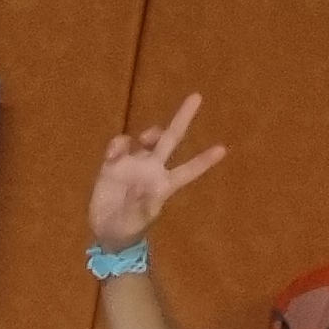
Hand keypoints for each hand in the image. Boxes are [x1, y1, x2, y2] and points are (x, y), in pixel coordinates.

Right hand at [86, 94, 224, 249]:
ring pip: (147, 138)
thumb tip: (144, 188)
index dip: (203, 161)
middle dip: (183, 118)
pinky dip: (118, 145)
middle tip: (197, 96)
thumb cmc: (128, 230)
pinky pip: (119, 145)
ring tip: (144, 139)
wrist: (106, 232)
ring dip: (150, 132)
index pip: (188, 170)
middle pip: (171, 139)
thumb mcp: (137, 221)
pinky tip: (112, 155)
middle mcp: (152, 169)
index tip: (222, 150)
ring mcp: (134, 164)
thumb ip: (142, 205)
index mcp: (164, 185)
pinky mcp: (113, 164)